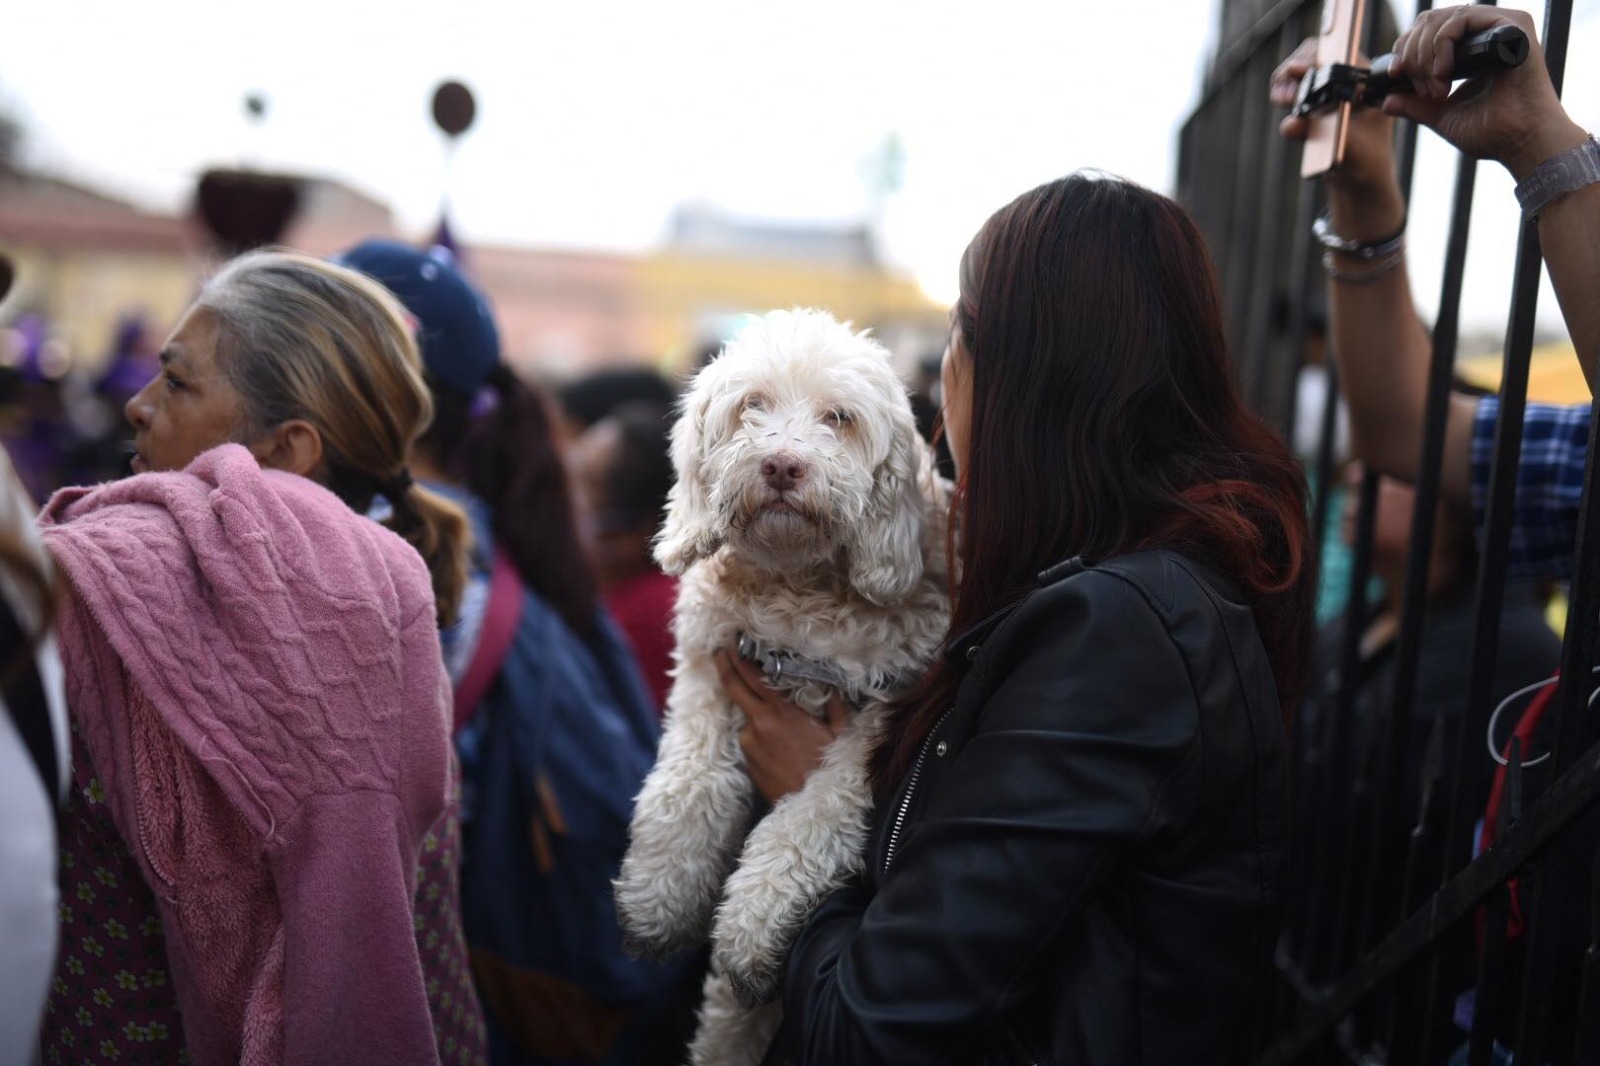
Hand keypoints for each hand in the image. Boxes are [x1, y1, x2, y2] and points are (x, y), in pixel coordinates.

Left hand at [717, 649, 849, 805]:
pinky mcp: (747, 763)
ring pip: (749, 719)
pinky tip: (782, 749)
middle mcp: (758, 726)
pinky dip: (761, 737)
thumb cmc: (830, 769)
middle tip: (720, 651)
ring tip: (784, 730)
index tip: (732, 642)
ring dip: (757, 715)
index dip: (739, 657)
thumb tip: (830, 685)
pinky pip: (752, 741)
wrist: (813, 809)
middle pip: (734, 689)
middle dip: (725, 667)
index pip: (752, 677)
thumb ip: (834, 704)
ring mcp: (749, 745)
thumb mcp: (840, 733)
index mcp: (781, 713)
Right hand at [1271, 37, 1402, 237]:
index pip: (1341, 55)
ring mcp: (1332, 85)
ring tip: (1280, 98)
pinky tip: (1281, 100)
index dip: (1316, 60)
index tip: (1296, 71)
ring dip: (1286, 79)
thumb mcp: (1348, 151)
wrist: (1361, 178)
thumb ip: (1320, 136)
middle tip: (1284, 93)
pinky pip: (1295, 83)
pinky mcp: (1316, 97)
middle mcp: (1351, 77)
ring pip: (1303, 65)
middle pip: (1318, 54)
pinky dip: (1283, 88)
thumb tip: (1290, 124)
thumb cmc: (1366, 163)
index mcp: (1370, 82)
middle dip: (1297, 68)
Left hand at [1381, 5, 1584, 178]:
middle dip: (1412, 55)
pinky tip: (1443, 73)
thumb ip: (1415, 105)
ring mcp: (1500, 25)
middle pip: (1429, 21)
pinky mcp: (1512, 25)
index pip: (1428, 30)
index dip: (1405, 49)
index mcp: (1472, 50)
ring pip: (1440, 19)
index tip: (1396, 76)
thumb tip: (1386, 101)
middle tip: (1421, 87)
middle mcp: (1486, 33)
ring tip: (1435, 87)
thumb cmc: (1492, 132)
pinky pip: (1461, 18)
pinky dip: (1441, 45)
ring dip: (1424, 54)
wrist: (1522, 141)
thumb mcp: (1442, 115)